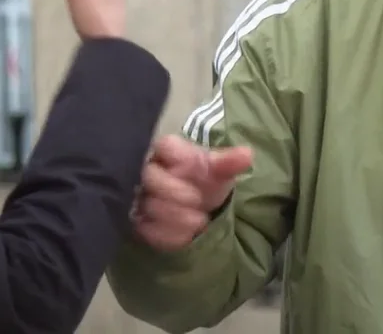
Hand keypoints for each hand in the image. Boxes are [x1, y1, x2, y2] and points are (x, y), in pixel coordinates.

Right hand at [131, 135, 252, 251]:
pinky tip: (185, 235)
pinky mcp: (135, 220)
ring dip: (176, 216)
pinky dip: (168, 234)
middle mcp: (146, 170)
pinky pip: (145, 228)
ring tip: (198, 221)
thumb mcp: (217, 172)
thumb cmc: (203, 183)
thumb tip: (248, 154)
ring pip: (148, 205)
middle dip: (177, 194)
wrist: (193, 211)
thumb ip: (227, 163)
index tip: (200, 172)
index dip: (184, 162)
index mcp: (167, 152)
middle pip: (151, 177)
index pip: (164, 146)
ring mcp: (137, 196)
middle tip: (198, 202)